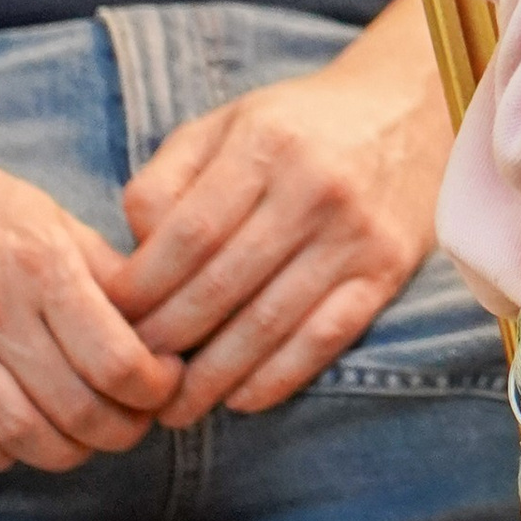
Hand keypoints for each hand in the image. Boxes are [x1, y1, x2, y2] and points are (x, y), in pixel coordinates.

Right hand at [0, 80, 183, 475]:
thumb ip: (103, 269)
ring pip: (17, 434)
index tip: (165, 386)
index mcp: (40, 261)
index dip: (155, 389)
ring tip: (82, 441)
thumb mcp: (47, 215)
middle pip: (75, 407)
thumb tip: (163, 320)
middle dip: (119, 431)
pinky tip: (10, 446)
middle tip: (132, 424)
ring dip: (63, 453)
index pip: (117, 359)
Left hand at [105, 0, 448, 422]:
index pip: (187, 234)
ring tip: (174, 409)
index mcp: (266, 143)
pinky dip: (276, 379)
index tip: (110, 321)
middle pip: (221, 286)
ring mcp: (356, 233)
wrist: (410, 111)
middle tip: (130, 376)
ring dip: (212, 378)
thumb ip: (167, 179)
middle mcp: (314, 187)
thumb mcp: (227, 123)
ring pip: (268, 324)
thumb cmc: (298, 125)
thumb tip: (130, 257)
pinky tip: (239, 399)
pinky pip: (324, 339)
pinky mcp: (388, 270)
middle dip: (166, 342)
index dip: (141, 289)